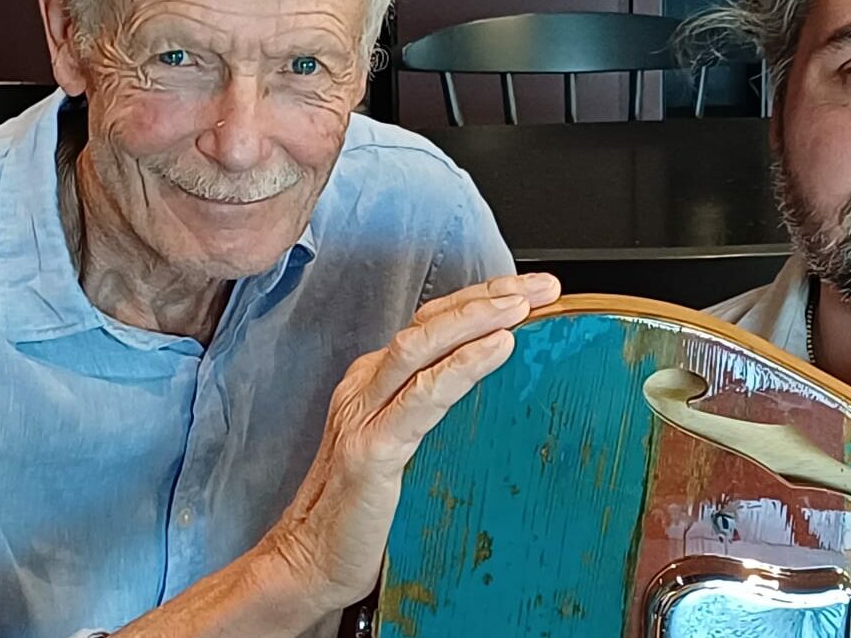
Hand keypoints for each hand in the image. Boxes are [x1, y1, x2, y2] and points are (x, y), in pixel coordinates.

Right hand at [253, 272, 560, 617]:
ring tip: (522, 306)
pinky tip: (495, 349)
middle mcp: (368, 387)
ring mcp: (365, 414)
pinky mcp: (372, 450)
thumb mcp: (407, 449)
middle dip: (493, 295)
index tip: (534, 289)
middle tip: (544, 286)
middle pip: (433, 320)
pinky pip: (423, 398)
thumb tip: (499, 398)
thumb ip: (436, 415)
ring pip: (423, 345)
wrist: (307, 563)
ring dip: (477, 318)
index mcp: (377, 383)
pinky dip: (462, 367)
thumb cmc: (360, 512)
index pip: (436, 321)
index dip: (485, 298)